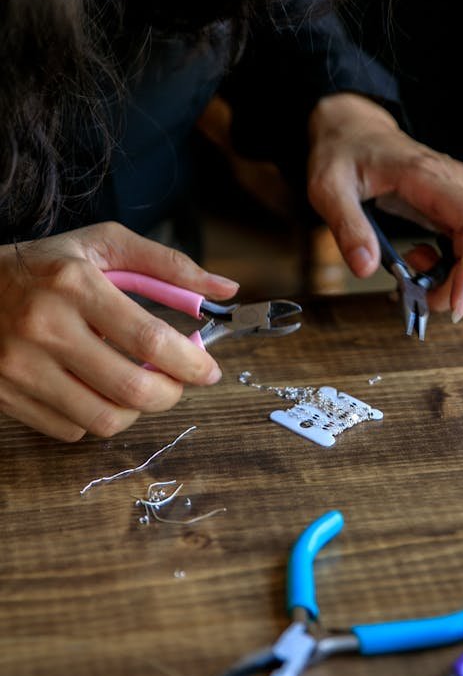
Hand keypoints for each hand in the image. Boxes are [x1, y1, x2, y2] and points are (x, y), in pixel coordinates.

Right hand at [0, 222, 237, 440]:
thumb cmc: (48, 265)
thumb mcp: (105, 245)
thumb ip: (170, 266)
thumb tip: (227, 289)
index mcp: (75, 285)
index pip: (150, 340)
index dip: (191, 363)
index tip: (209, 370)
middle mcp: (45, 328)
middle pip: (133, 390)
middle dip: (172, 393)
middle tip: (177, 382)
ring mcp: (21, 367)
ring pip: (105, 420)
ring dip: (136, 410)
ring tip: (136, 384)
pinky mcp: (7, 395)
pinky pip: (72, 430)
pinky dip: (95, 417)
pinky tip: (94, 389)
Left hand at [307, 93, 462, 319]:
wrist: (352, 128)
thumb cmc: (341, 154)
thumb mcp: (328, 189)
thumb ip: (347, 227)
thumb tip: (366, 269)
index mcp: (427, 177)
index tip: (456, 305)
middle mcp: (456, 185)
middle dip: (457, 284)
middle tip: (415, 293)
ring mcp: (460, 195)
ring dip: (451, 277)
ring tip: (409, 266)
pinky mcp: (456, 206)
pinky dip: (448, 267)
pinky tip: (416, 258)